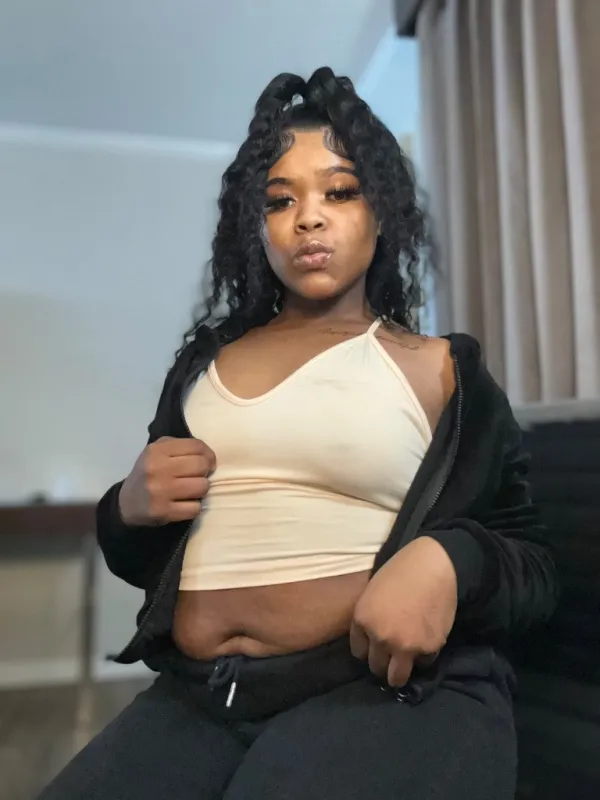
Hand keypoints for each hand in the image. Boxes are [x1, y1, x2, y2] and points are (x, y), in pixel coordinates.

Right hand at [118, 437, 215, 526]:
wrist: (127, 502)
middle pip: (201, 466)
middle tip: (198, 477)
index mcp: (157, 450)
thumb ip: (181, 446)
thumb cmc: (149, 473)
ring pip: (202, 487)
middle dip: (205, 472)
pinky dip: (194, 507)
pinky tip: (184, 505)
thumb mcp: (158, 451)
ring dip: (201, 490)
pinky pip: (195, 508)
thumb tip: (208, 455)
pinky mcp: (163, 511)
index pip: (196, 446)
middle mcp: (157, 468)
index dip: (208, 455)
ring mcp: (160, 491)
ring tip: (191, 491)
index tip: (207, 462)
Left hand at [350, 537, 457, 687]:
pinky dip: (424, 656)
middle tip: (391, 657)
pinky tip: (425, 641)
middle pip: (376, 668)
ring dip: (399, 672)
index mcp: (363, 620)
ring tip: (405, 663)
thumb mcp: (372, 593)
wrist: (432, 565)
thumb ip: (369, 619)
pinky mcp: (428, 648)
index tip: (375, 646)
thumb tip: (371, 640)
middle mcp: (380, 637)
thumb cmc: (400, 571)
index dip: (368, 649)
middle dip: (383, 664)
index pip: (359, 652)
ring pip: (397, 677)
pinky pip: (423, 663)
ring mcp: (405, 645)